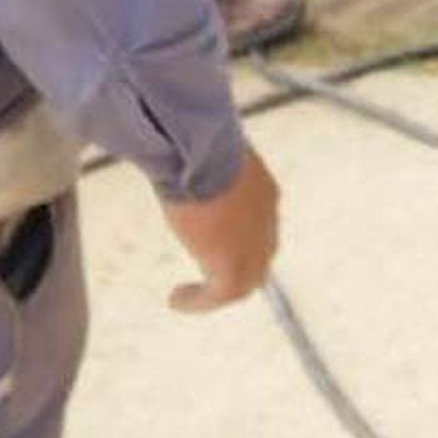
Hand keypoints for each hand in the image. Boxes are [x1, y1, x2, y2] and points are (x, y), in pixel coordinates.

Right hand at [163, 143, 278, 314]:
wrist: (202, 150)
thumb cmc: (195, 136)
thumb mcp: (202, 147)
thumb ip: (197, 156)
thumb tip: (170, 146)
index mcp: (263, 188)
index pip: (259, 220)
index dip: (242, 233)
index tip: (214, 237)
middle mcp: (266, 218)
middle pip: (260, 254)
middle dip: (237, 265)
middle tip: (208, 275)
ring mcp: (254, 245)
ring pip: (245, 279)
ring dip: (218, 289)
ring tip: (189, 296)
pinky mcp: (233, 267)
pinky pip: (219, 295)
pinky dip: (198, 301)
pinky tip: (175, 299)